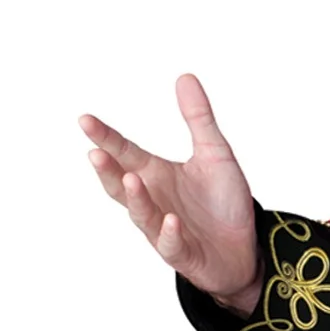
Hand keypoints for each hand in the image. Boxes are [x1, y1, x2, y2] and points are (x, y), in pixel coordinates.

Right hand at [79, 75, 261, 310]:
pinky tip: (171, 220)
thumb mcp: (216, 154)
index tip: (85, 120)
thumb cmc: (224, 202)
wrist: (245, 248)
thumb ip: (199, 118)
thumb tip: (185, 76)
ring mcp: (164, 229)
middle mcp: (154, 200)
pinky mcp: (183, 254)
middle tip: (95, 152)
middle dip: (108, 170)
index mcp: (156, 174)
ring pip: (142, 215)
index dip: (106, 137)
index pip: (125, 152)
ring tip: (131, 178)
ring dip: (136, 199)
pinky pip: (171, 245)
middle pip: (121, 185)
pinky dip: (169, 234)